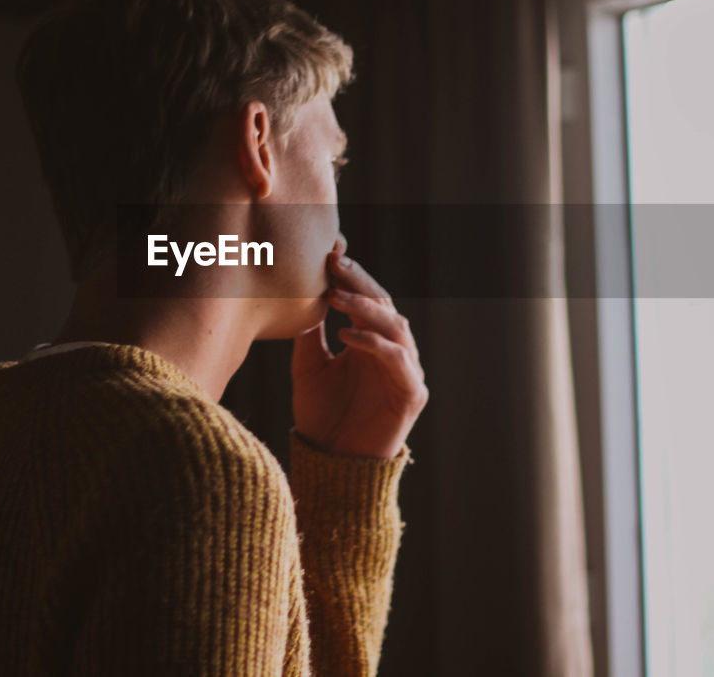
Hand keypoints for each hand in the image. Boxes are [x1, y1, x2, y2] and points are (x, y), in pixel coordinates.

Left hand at [291, 240, 427, 458]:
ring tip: (337, 295)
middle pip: (384, 305)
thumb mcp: (308, 364)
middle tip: (336, 262)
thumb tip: (302, 292)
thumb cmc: (321, 415)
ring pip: (396, 326)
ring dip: (367, 308)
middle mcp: (392, 351)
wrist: (331, 463)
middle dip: (360, 281)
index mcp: (371, 341)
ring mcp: (406, 371)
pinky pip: (397, 361)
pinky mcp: (411, 395)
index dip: (353, 275)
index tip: (329, 251)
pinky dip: (373, 344)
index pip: (368, 298)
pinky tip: (346, 335)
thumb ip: (310, 332)